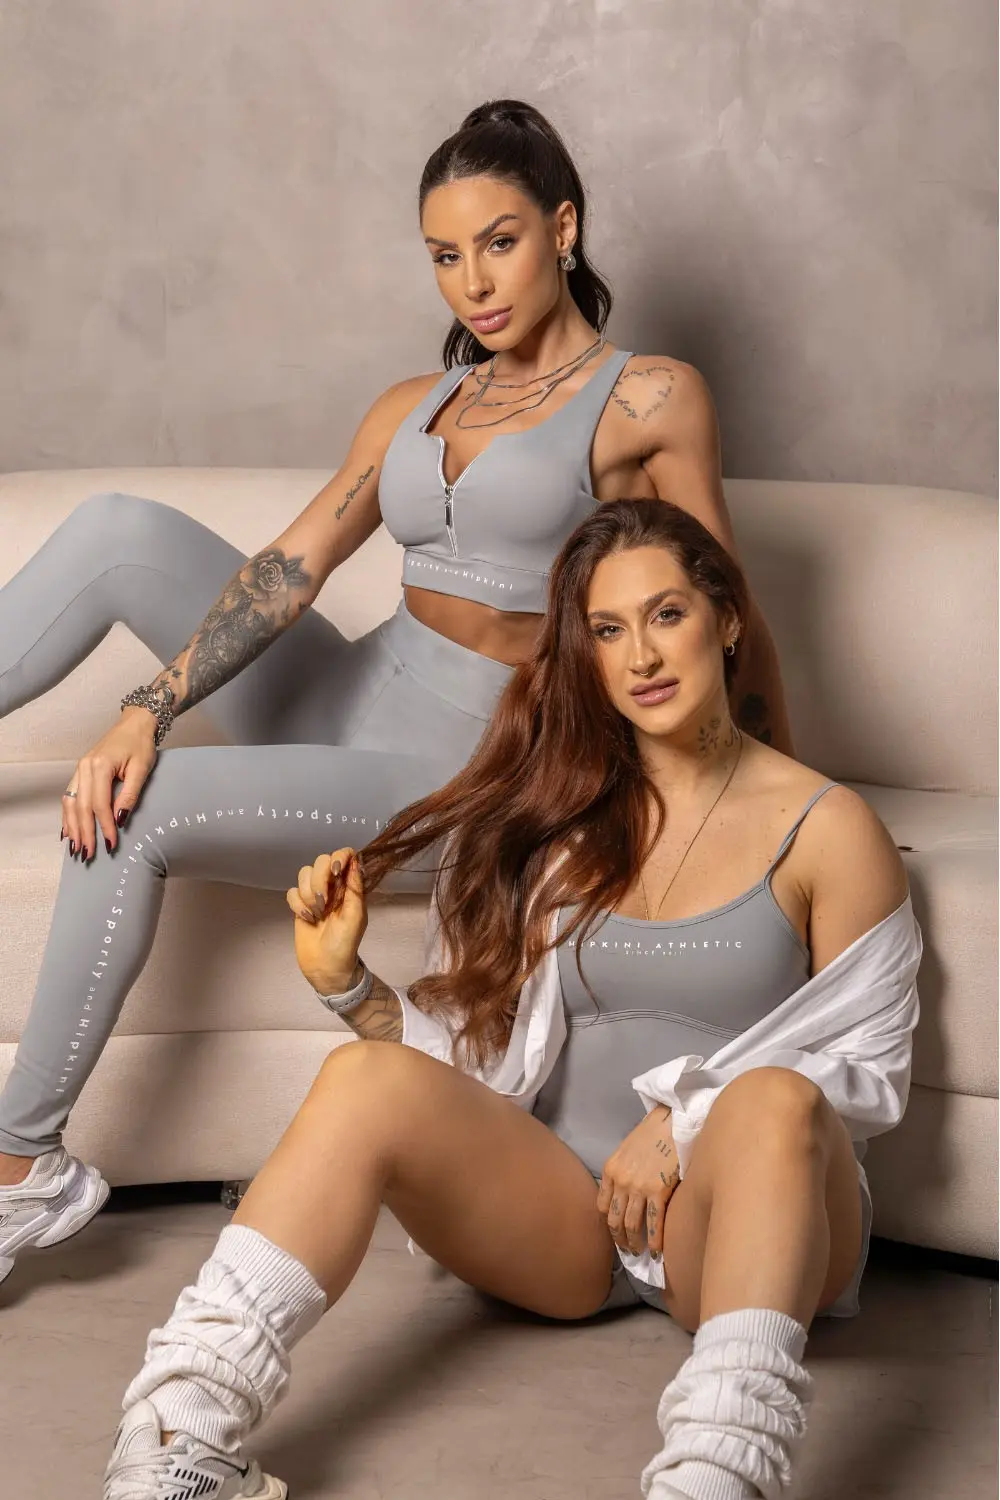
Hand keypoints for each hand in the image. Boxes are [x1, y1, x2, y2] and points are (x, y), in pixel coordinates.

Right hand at [61, 707, 158, 859]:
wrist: (134, 724)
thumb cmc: (140, 744)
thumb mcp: (141, 769)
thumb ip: (130, 794)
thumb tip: (120, 819)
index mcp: (99, 766)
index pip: (99, 804)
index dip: (105, 826)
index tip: (111, 844)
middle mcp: (84, 768)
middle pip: (81, 807)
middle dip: (85, 832)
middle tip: (88, 854)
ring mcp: (79, 769)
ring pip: (70, 803)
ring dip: (72, 827)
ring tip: (75, 847)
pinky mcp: (80, 772)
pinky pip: (69, 796)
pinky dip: (67, 815)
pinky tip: (68, 830)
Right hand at [287, 847, 368, 994]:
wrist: (326, 966)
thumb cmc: (345, 943)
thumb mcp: (356, 916)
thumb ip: (355, 888)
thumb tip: (355, 860)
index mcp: (350, 885)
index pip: (345, 855)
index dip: (338, 857)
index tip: (335, 873)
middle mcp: (333, 885)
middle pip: (320, 860)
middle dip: (320, 881)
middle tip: (324, 904)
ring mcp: (315, 894)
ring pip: (304, 874)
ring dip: (308, 894)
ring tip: (317, 914)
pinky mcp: (299, 904)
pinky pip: (292, 892)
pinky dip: (297, 905)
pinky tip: (307, 918)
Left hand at [596, 1106, 680, 1258]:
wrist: (671, 1123)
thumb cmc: (651, 1134)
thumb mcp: (626, 1152)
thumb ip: (621, 1173)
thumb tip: (625, 1196)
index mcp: (610, 1170)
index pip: (602, 1206)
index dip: (608, 1224)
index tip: (615, 1232)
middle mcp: (621, 1181)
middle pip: (614, 1220)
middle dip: (619, 1239)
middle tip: (626, 1250)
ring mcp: (638, 1187)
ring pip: (632, 1225)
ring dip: (634, 1243)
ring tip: (640, 1252)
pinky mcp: (658, 1190)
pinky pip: (654, 1223)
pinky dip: (654, 1240)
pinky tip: (657, 1251)